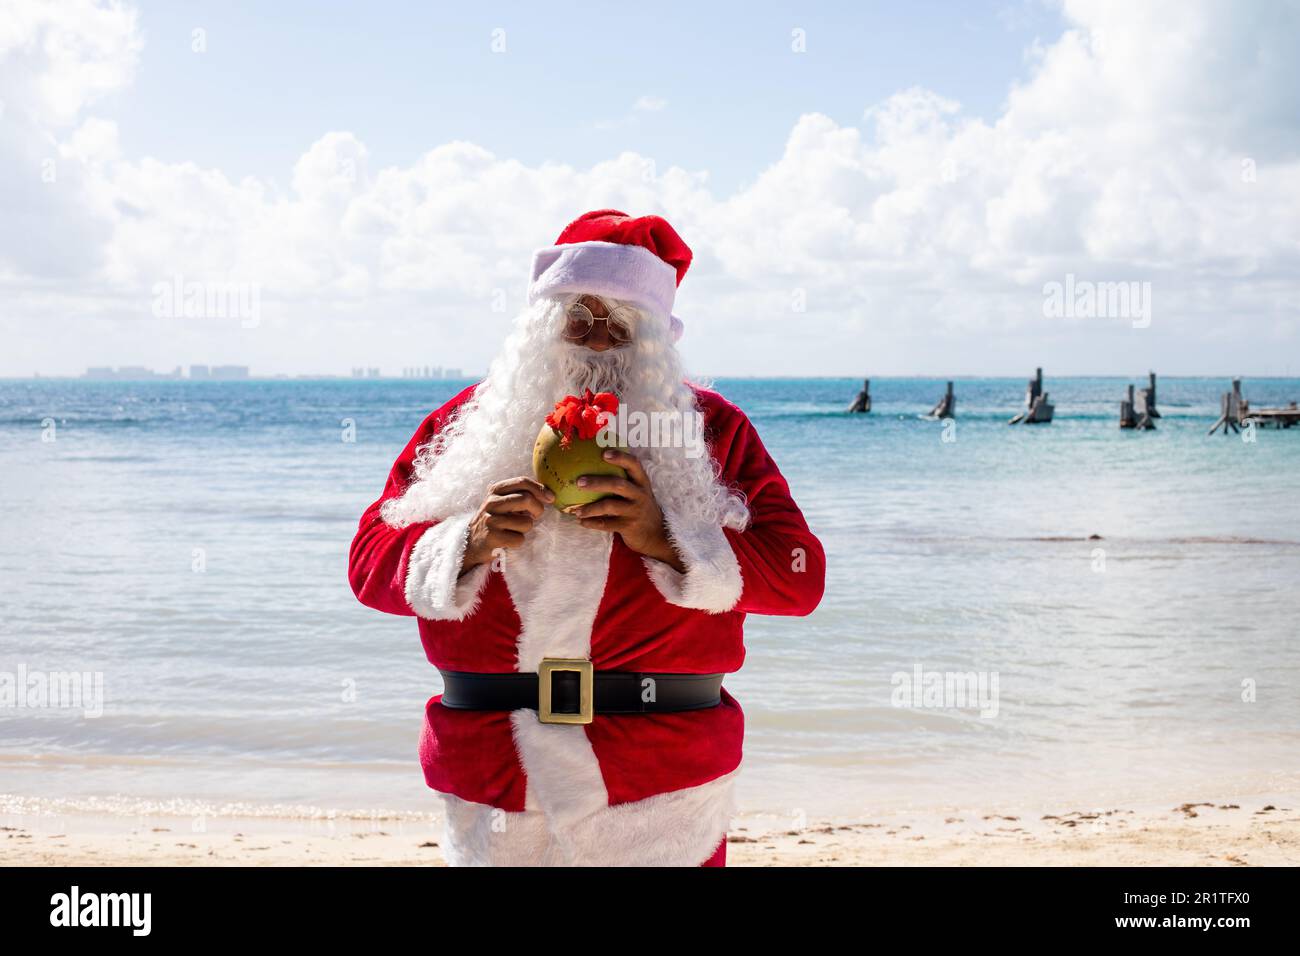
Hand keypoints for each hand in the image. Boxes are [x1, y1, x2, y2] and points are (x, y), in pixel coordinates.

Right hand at [461, 476, 553, 573]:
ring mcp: (491, 520)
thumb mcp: (503, 502)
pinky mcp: (492, 537)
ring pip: (526, 522)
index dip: (540, 489)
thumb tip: (549, 494)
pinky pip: (519, 539)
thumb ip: (521, 494)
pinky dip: (518, 541)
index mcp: (496, 490)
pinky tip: (508, 540)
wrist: (472, 542)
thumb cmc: (496, 520)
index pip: (522, 482)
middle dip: (538, 509)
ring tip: (515, 529)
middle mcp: (491, 503)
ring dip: (526, 528)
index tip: (550, 498)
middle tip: (535, 516)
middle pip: (526, 499)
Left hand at [571, 449, 685, 572]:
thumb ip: (623, 481)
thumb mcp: (638, 492)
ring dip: (590, 508)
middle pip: (618, 484)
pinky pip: (607, 524)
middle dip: (597, 482)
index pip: (634, 464)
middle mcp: (640, 495)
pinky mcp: (629, 526)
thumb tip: (592, 468)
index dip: (620, 457)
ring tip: (576, 510)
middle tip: (579, 482)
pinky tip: (582, 522)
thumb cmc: (639, 508)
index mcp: (642, 483)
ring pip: (610, 506)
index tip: (604, 453)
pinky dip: (592, 523)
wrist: (656, 534)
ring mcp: (635, 511)